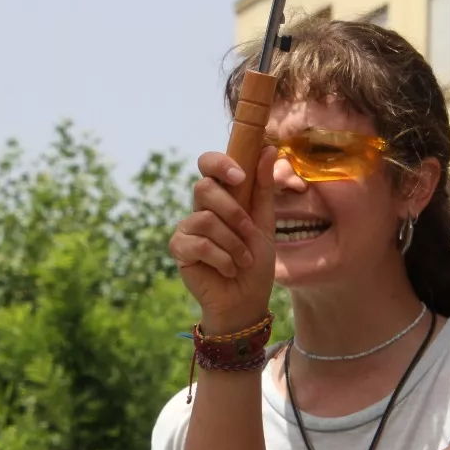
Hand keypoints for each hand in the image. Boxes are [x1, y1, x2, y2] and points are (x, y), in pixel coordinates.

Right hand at [168, 146, 277, 333]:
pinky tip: (228, 270)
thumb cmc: (255, 261)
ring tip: (242, 260)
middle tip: (248, 232)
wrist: (246, 299)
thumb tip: (270, 149)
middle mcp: (201, 208)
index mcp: (222, 196)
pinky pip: (199, 243)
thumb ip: (263, 188)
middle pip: (203, 188)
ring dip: (232, 243)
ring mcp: (187, 228)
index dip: (219, 164)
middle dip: (233, 212)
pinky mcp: (179, 249)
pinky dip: (221, 258)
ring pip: (205, 219)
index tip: (239, 178)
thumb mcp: (265, 223)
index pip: (208, 164)